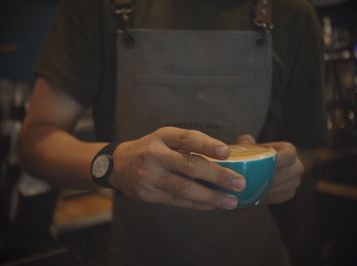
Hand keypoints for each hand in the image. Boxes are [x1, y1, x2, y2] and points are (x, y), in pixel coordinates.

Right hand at [110, 127, 245, 209]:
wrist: (118, 165)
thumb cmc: (150, 149)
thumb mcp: (165, 138)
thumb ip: (189, 144)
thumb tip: (224, 154)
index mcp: (162, 137)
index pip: (187, 138)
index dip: (207, 145)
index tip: (226, 152)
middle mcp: (155, 155)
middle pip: (189, 165)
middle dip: (217, 175)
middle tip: (238, 183)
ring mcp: (151, 177)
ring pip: (185, 188)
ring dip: (211, 196)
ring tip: (231, 201)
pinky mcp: (149, 195)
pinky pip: (178, 201)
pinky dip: (198, 203)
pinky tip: (213, 205)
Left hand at [236, 135, 303, 204]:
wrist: (261, 169)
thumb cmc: (255, 154)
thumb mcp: (250, 146)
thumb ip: (246, 142)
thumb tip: (245, 140)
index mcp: (290, 150)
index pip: (289, 155)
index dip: (277, 160)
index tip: (261, 165)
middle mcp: (297, 166)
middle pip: (286, 174)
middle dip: (269, 178)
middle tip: (253, 182)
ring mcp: (295, 181)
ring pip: (283, 187)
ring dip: (267, 189)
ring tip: (252, 190)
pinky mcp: (290, 193)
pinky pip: (280, 196)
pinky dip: (268, 197)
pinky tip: (255, 195)